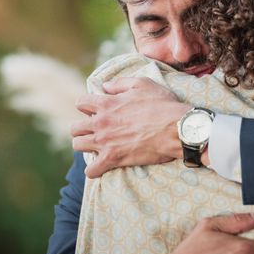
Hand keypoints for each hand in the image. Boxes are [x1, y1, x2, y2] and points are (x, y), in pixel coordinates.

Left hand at [71, 77, 191, 177]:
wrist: (177, 128)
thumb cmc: (163, 105)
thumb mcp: (143, 84)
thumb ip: (120, 83)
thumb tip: (105, 86)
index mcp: (106, 103)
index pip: (81, 103)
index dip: (87, 106)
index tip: (96, 111)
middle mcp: (101, 122)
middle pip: (75, 127)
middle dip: (83, 128)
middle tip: (96, 131)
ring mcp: (105, 142)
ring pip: (78, 145)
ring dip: (85, 146)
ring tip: (96, 147)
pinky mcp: (113, 159)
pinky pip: (91, 170)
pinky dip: (94, 170)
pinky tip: (101, 166)